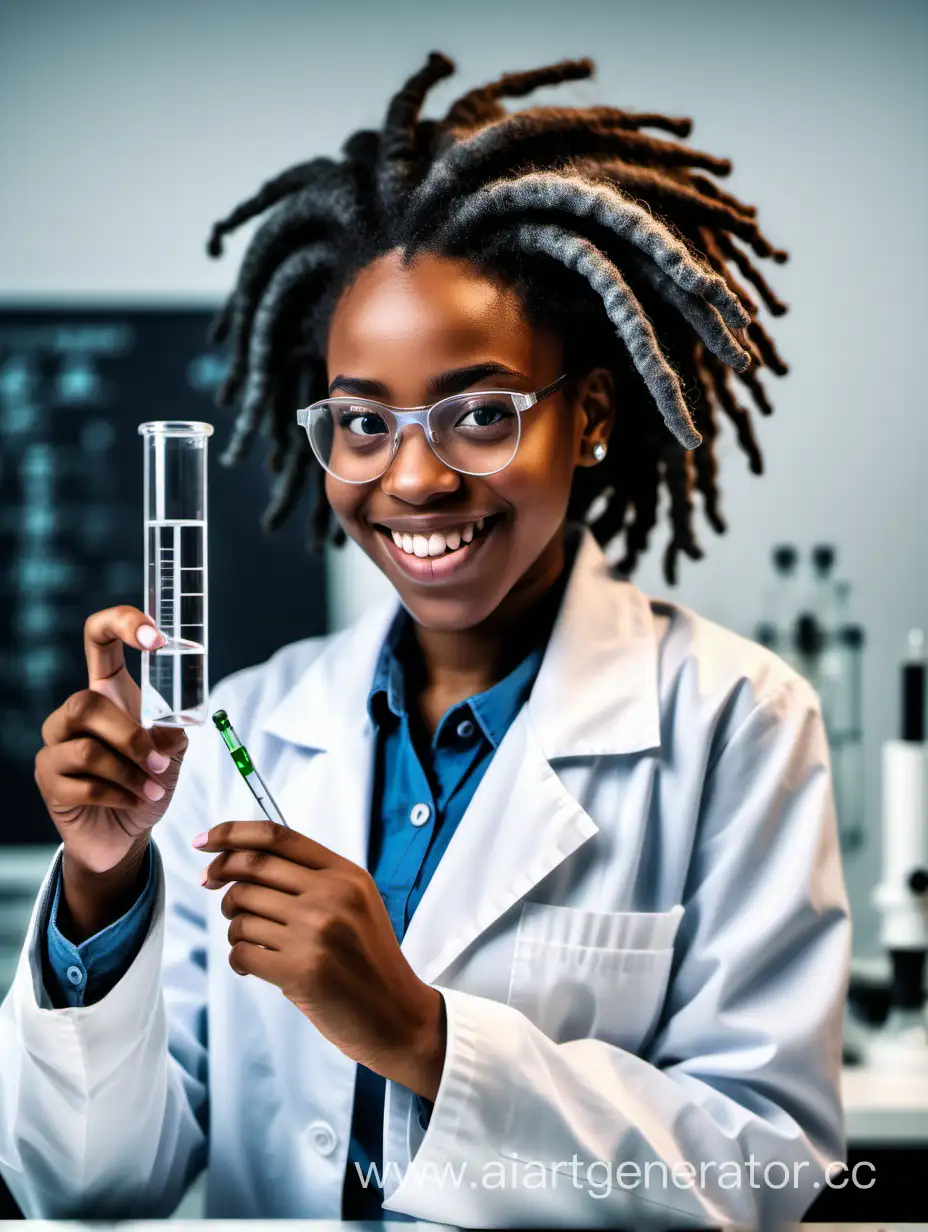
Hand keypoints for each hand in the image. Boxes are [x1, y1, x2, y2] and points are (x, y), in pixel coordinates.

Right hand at [34, 606, 189, 876]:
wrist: (126, 834)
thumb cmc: (147, 783)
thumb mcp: (172, 752)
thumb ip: (173, 729)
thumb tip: (176, 719)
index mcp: (107, 691)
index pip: (100, 638)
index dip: (122, 624)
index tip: (155, 638)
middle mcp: (75, 713)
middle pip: (85, 703)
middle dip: (129, 736)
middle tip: (161, 760)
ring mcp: (57, 747)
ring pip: (86, 748)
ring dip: (129, 771)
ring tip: (152, 787)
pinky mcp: (50, 781)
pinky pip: (82, 784)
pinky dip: (118, 795)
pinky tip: (133, 801)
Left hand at [194, 821, 446, 1098]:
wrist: (397, 1015)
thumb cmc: (369, 960)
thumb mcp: (356, 903)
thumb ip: (313, 878)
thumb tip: (241, 861)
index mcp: (346, 874)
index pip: (277, 836)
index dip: (232, 833)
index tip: (205, 840)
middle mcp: (331, 896)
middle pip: (250, 868)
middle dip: (219, 875)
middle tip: (211, 885)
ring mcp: (315, 932)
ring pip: (240, 912)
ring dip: (234, 925)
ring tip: (251, 938)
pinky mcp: (299, 970)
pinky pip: (241, 952)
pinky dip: (238, 958)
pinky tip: (253, 965)